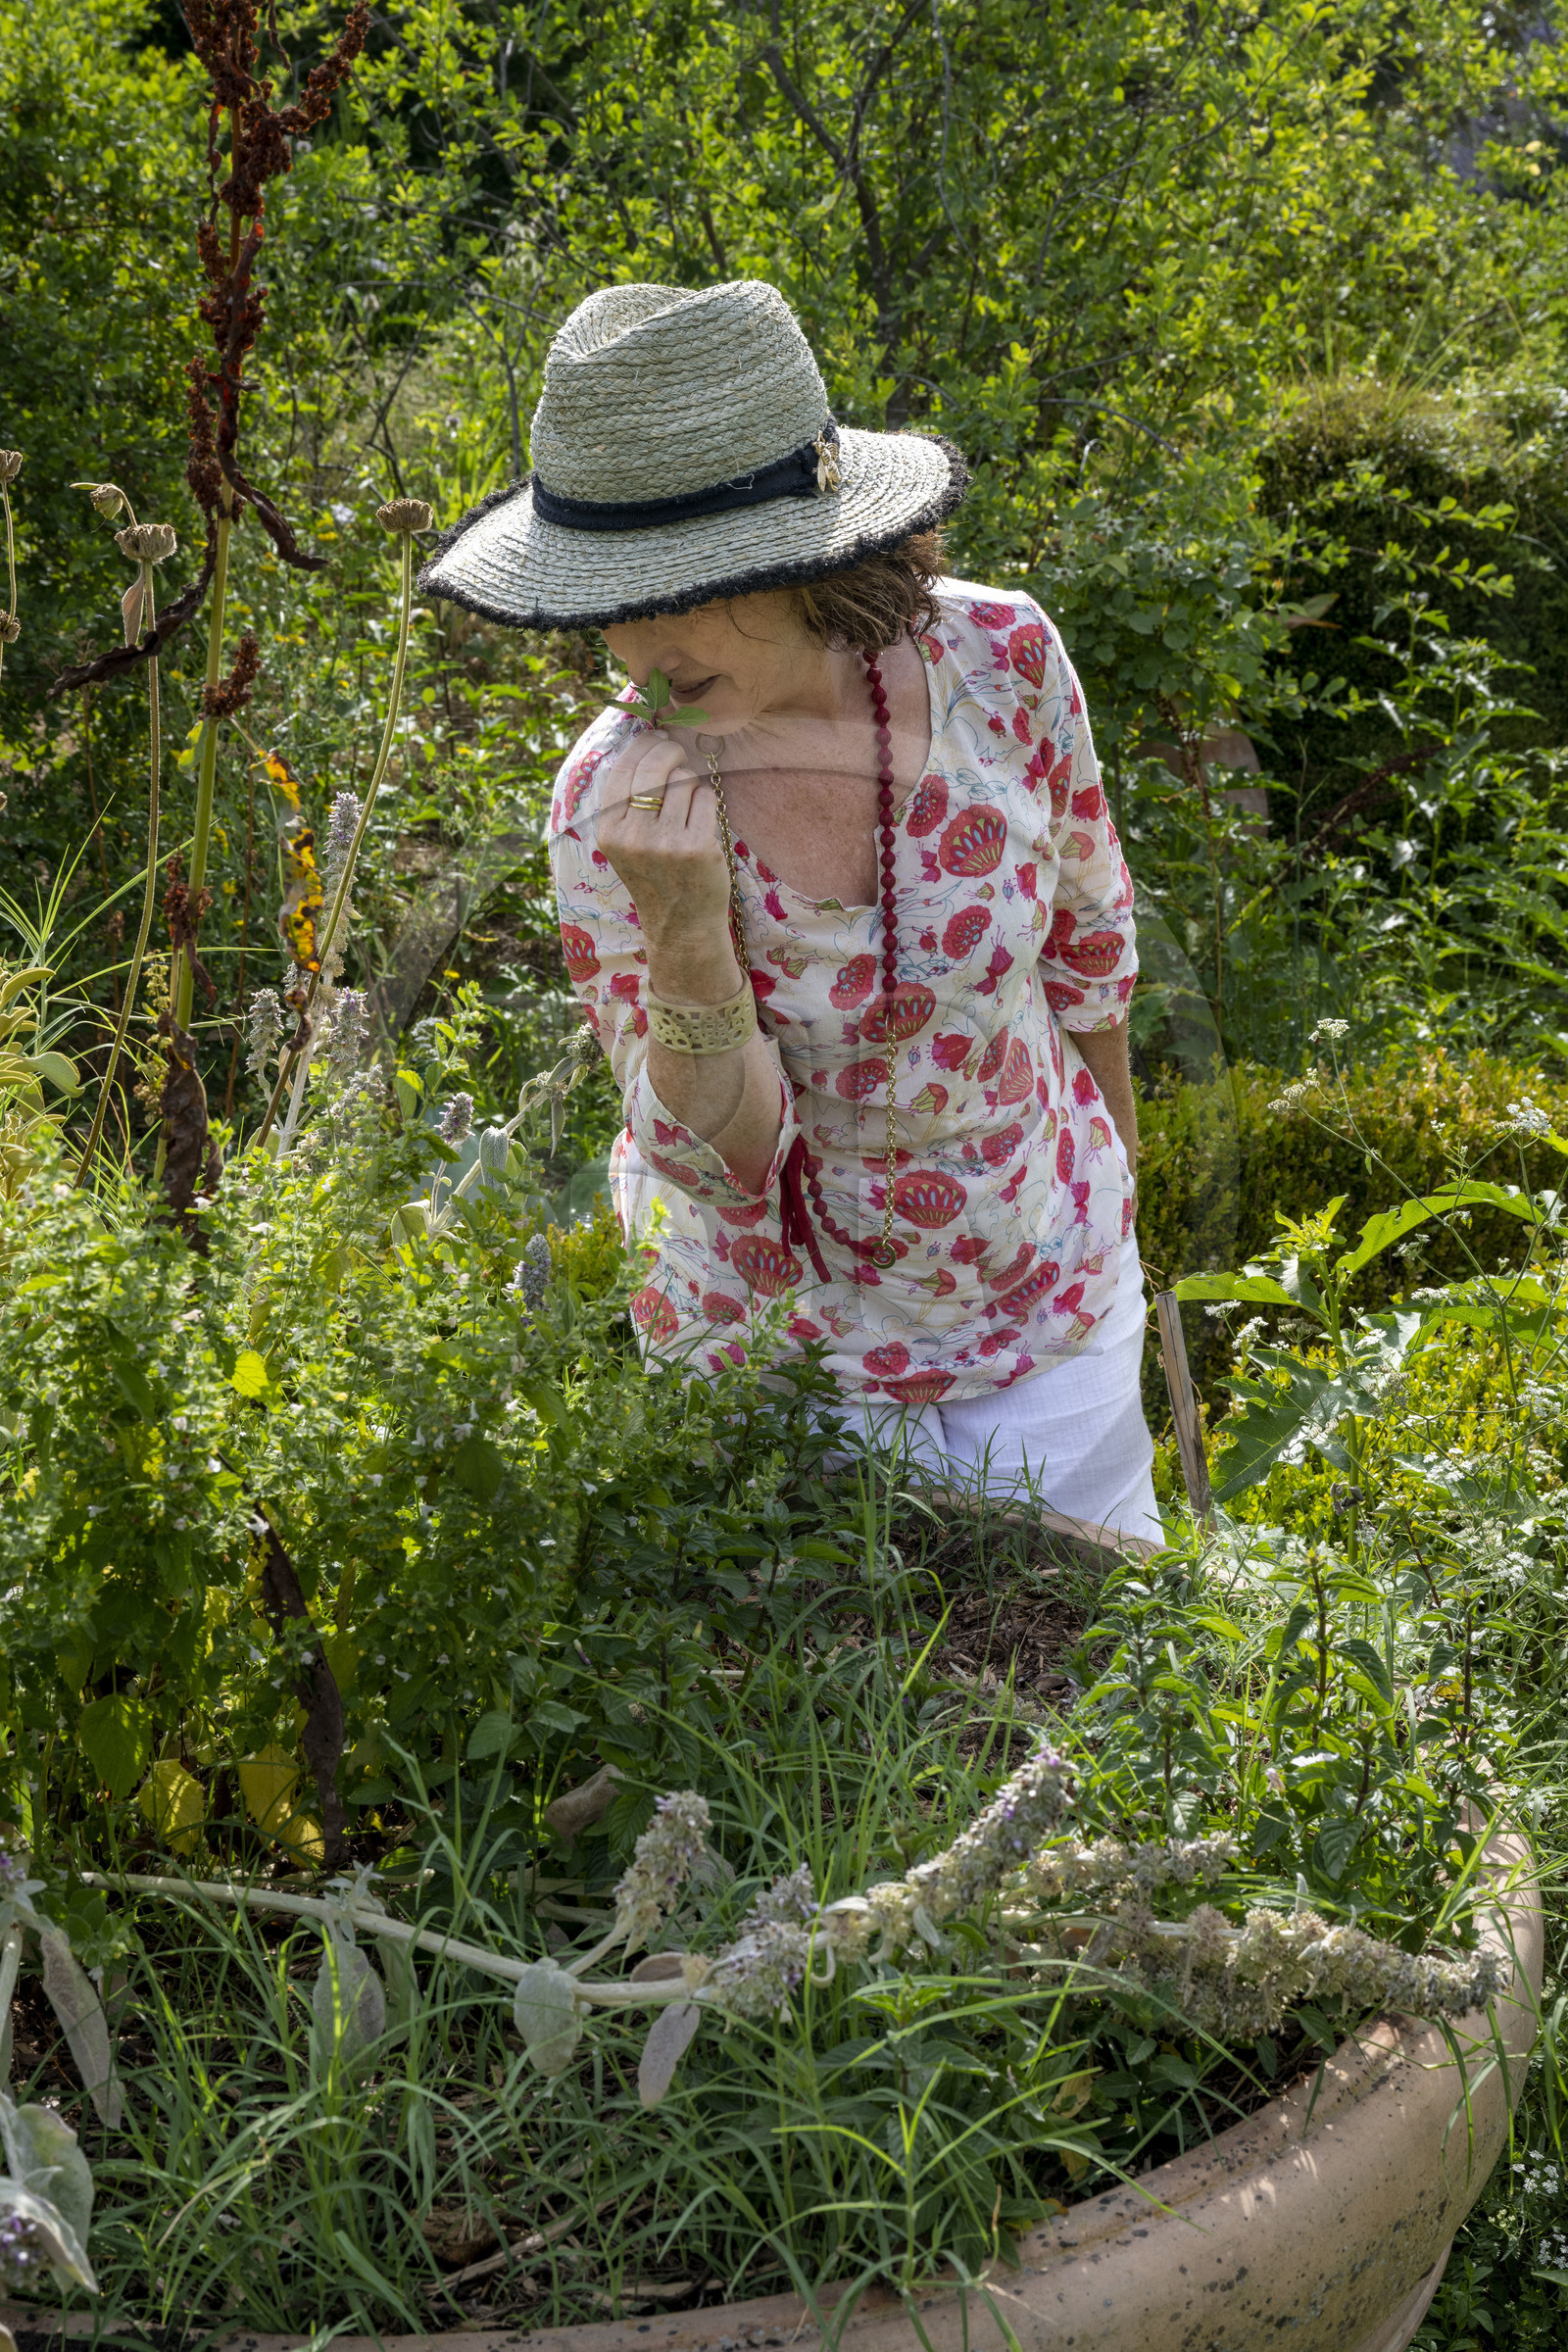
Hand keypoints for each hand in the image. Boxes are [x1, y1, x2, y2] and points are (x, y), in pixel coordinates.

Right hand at [596, 732, 733, 978]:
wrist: (680, 924)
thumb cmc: (656, 876)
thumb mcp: (625, 843)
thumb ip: (628, 800)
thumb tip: (645, 741)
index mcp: (609, 831)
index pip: (623, 769)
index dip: (643, 745)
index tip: (657, 737)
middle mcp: (633, 837)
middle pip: (653, 767)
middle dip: (669, 749)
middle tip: (677, 750)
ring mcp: (666, 843)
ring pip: (682, 780)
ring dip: (689, 783)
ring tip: (687, 804)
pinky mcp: (698, 847)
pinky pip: (705, 798)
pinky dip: (706, 801)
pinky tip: (701, 820)